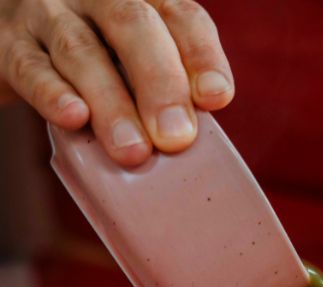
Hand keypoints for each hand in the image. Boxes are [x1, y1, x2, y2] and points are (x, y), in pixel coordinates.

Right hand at [0, 0, 232, 164]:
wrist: (17, 31)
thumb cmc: (100, 53)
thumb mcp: (137, 56)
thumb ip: (168, 82)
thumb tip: (189, 131)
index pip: (182, 16)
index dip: (202, 55)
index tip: (216, 97)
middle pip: (133, 25)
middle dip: (160, 84)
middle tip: (176, 137)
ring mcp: (48, 13)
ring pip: (82, 51)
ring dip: (112, 104)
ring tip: (133, 151)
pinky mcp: (9, 43)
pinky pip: (29, 66)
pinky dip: (52, 94)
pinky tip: (74, 118)